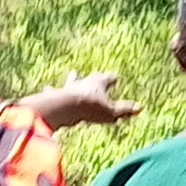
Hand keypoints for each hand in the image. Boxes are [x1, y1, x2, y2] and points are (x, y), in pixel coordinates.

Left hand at [19, 74, 139, 131]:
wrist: (67, 108)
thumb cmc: (91, 109)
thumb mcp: (111, 112)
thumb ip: (124, 110)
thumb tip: (140, 108)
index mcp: (98, 83)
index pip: (108, 79)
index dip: (112, 79)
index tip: (115, 77)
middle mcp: (83, 82)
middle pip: (88, 79)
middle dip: (90, 78)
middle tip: (88, 73)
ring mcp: (68, 88)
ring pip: (70, 83)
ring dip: (71, 82)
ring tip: (69, 77)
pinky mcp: (55, 96)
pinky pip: (53, 93)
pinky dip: (51, 92)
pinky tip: (45, 89)